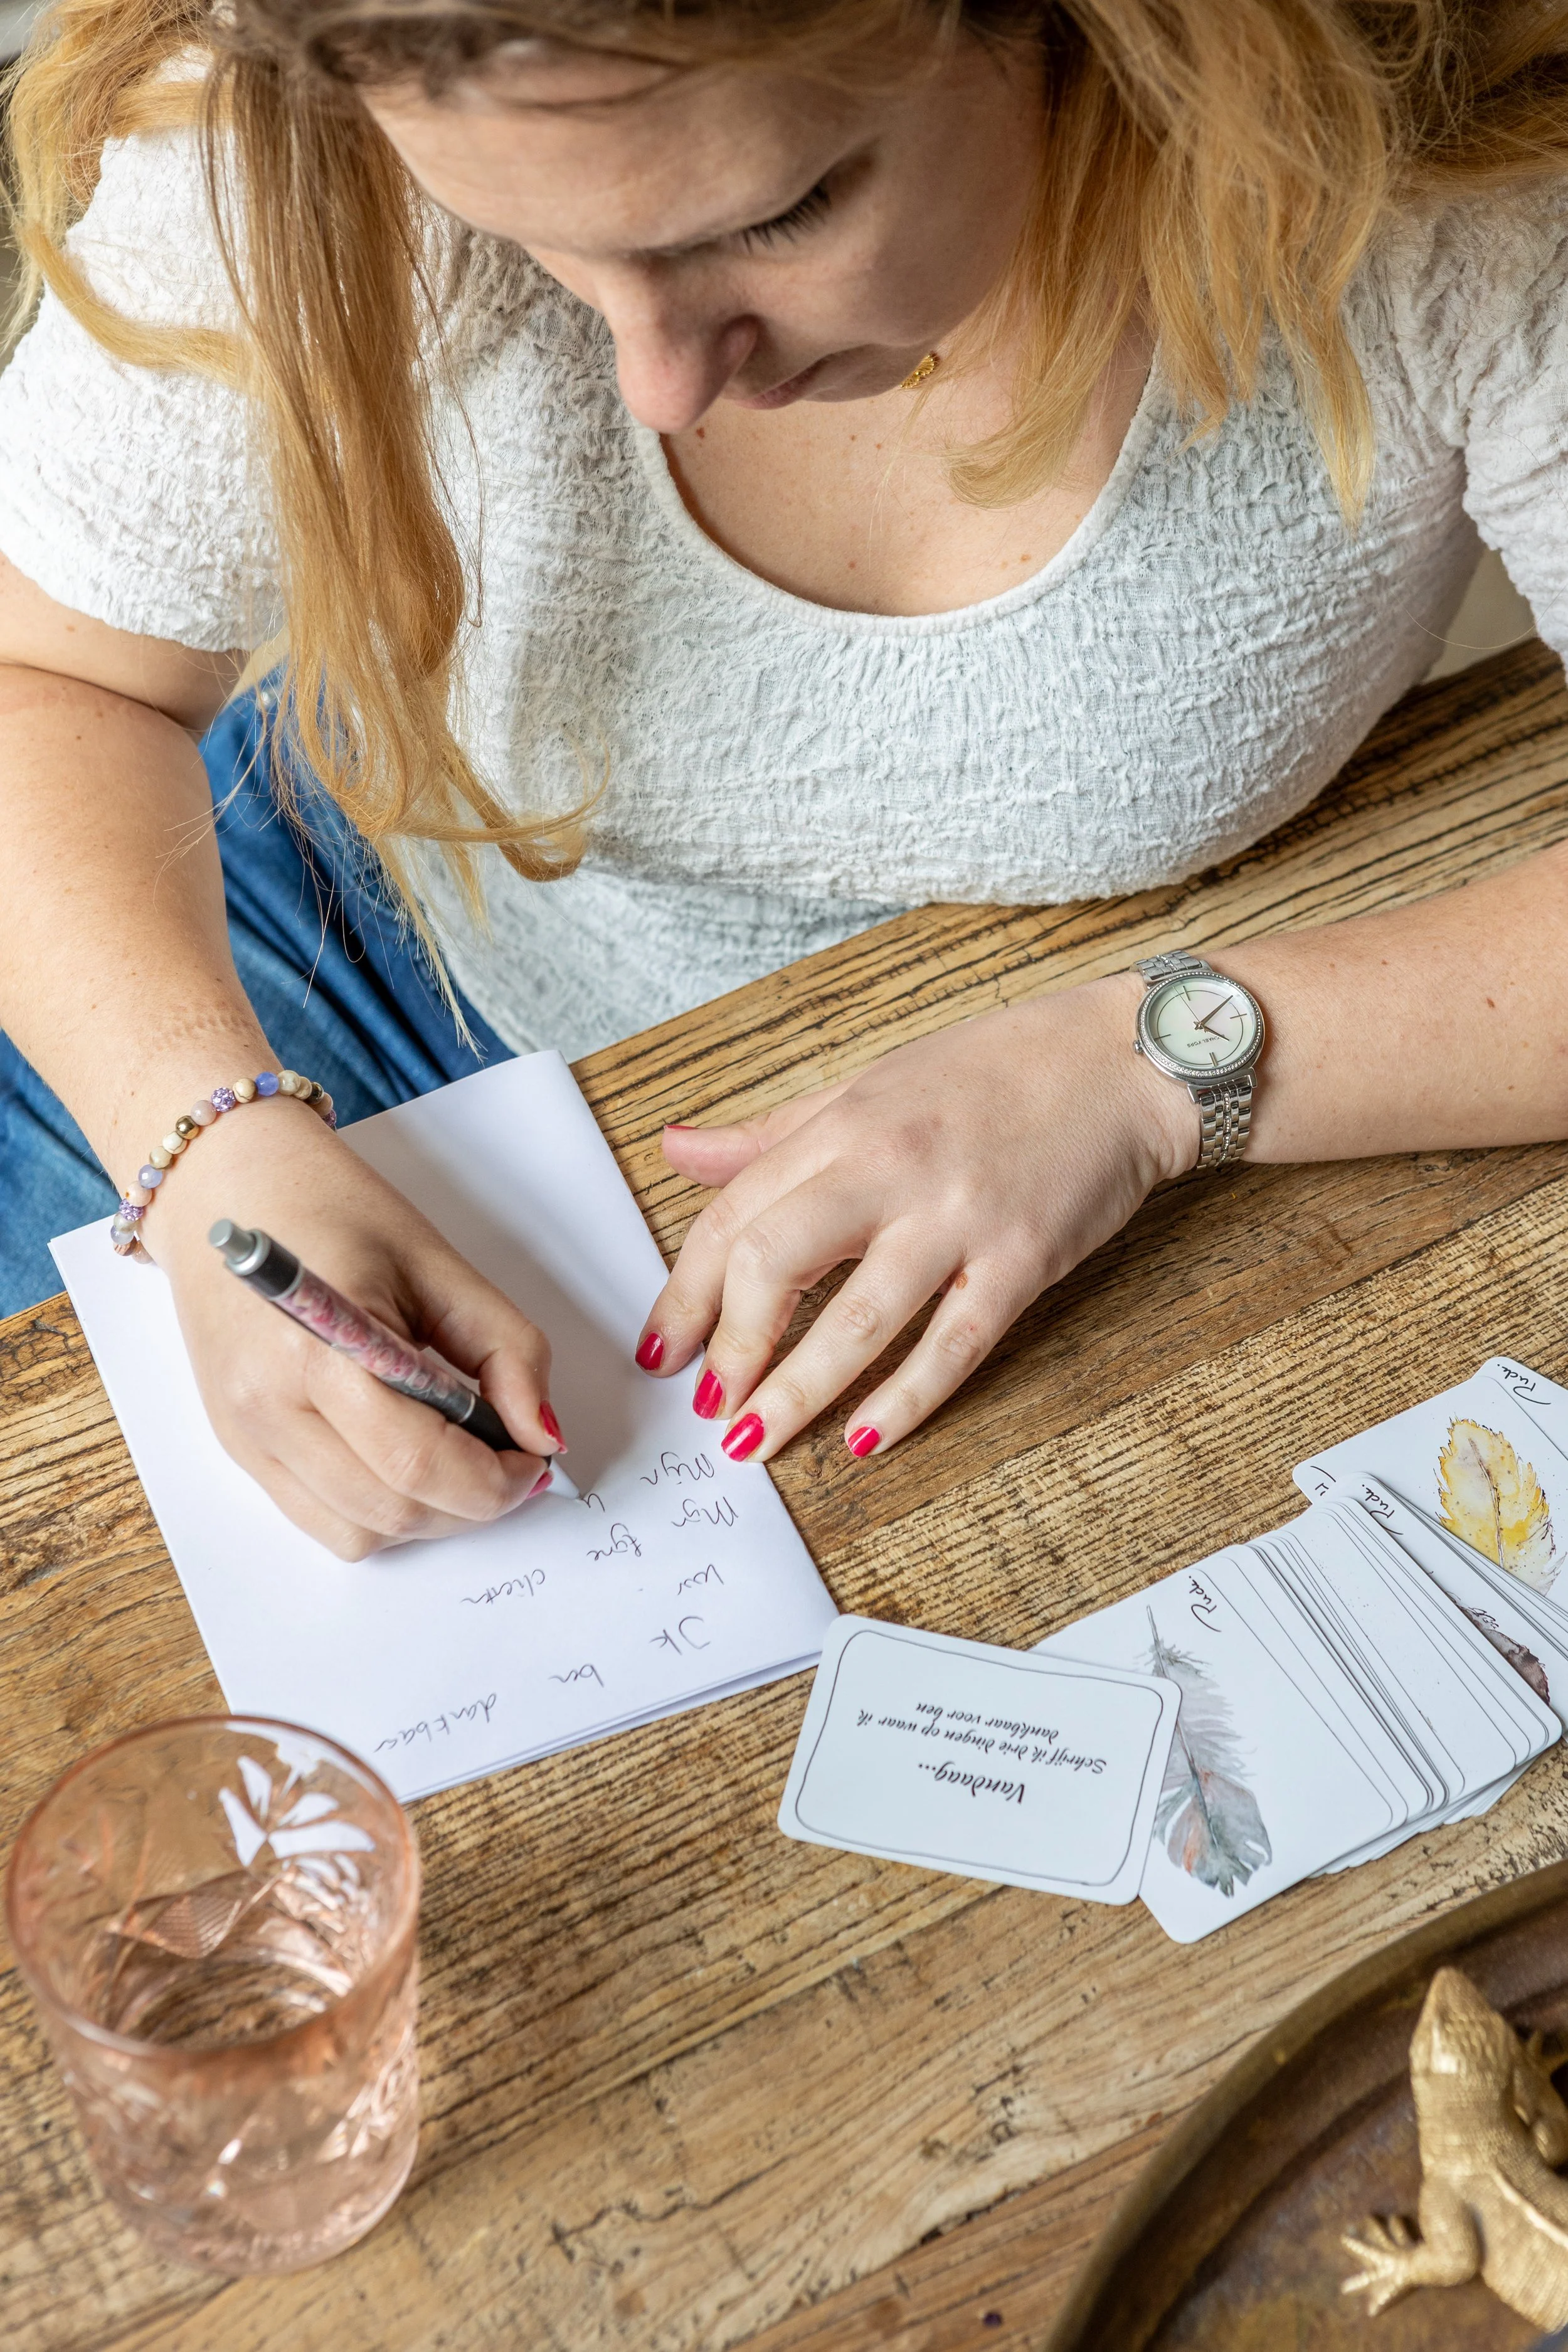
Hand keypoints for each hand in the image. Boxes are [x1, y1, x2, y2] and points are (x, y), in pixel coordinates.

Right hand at [143, 1100, 558, 1558]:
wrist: (227, 1186)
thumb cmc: (332, 1210)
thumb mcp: (439, 1264)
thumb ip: (507, 1352)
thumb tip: (544, 1436)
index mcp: (320, 1350)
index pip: (421, 1463)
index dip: (497, 1482)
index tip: (537, 1461)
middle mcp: (268, 1407)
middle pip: (393, 1509)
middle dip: (472, 1503)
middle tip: (511, 1461)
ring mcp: (245, 1435)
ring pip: (359, 1533)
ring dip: (427, 1516)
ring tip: (456, 1458)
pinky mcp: (237, 1448)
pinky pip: (320, 1522)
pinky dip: (379, 1511)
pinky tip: (402, 1458)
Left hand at [635, 976, 1198, 1462]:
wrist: (1125, 1059)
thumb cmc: (997, 1071)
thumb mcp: (868, 1085)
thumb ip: (772, 1133)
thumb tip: (677, 1151)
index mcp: (845, 1126)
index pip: (734, 1215)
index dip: (685, 1292)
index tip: (658, 1349)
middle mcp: (891, 1168)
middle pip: (775, 1263)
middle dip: (732, 1346)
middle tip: (710, 1406)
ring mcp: (958, 1217)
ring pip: (858, 1318)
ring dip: (797, 1391)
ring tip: (755, 1442)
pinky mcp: (1023, 1259)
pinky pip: (953, 1344)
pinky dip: (905, 1398)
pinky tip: (864, 1439)